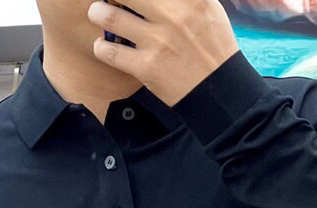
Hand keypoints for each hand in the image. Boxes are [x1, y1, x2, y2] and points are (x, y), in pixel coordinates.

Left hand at [86, 0, 239, 105]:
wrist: (218, 91)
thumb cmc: (212, 47)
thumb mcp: (208, 7)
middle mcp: (172, 16)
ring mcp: (158, 42)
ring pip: (110, 16)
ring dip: (98, 13)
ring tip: (98, 13)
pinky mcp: (147, 68)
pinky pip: (110, 52)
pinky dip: (101, 47)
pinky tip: (103, 46)